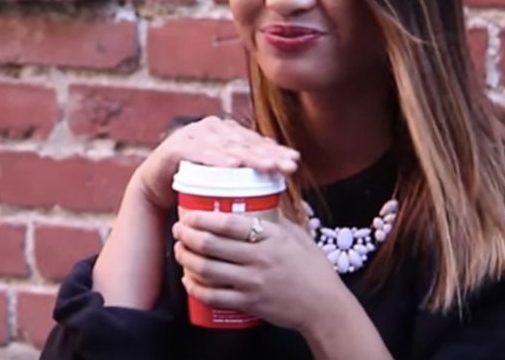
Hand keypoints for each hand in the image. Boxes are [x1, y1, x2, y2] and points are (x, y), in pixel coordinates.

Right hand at [133, 116, 299, 210]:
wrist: (156, 186)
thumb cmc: (194, 181)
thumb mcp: (224, 176)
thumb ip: (247, 167)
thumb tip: (280, 162)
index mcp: (225, 132)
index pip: (255, 141)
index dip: (275, 151)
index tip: (295, 163)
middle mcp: (210, 128)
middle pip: (244, 143)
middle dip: (267, 155)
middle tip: (287, 167)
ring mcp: (192, 134)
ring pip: (225, 147)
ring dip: (248, 157)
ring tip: (267, 167)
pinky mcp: (175, 147)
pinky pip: (198, 153)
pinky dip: (214, 159)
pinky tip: (231, 165)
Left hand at [172, 209, 346, 332]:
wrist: (325, 307)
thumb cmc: (313, 268)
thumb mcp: (297, 234)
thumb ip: (274, 218)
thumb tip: (257, 197)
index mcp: (271, 237)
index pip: (229, 223)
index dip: (203, 218)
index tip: (189, 214)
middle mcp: (260, 259)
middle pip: (211, 245)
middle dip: (187, 236)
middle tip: (179, 230)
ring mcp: (253, 283)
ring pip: (207, 270)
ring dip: (186, 259)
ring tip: (179, 251)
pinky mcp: (249, 304)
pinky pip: (213, 296)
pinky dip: (195, 287)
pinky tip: (188, 279)